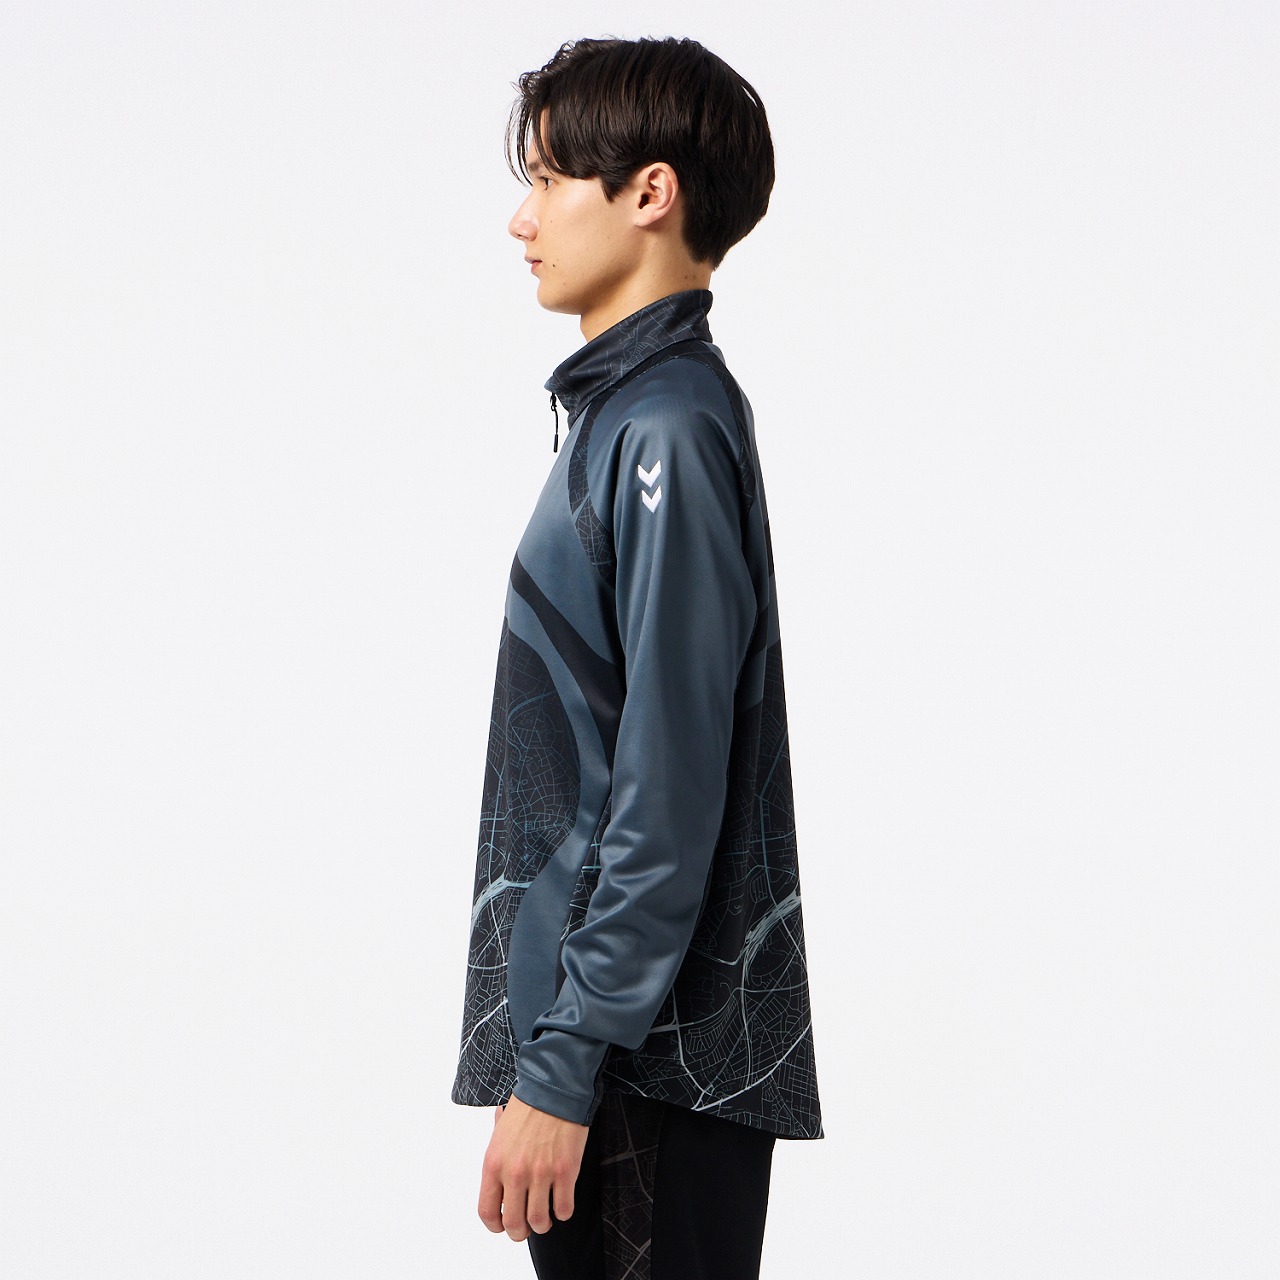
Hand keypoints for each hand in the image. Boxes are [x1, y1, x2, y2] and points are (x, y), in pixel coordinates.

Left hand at [478, 1093, 589, 1241]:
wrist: (555, 1088)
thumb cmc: (527, 1106)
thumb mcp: (500, 1132)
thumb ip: (498, 1161)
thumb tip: (499, 1184)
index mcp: (494, 1164)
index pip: (487, 1212)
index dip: (496, 1226)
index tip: (503, 1225)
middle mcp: (515, 1173)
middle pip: (514, 1224)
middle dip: (520, 1232)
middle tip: (527, 1226)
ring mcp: (541, 1173)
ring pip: (540, 1221)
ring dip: (543, 1224)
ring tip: (546, 1215)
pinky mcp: (566, 1171)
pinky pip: (564, 1209)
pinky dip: (563, 1211)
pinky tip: (562, 1200)